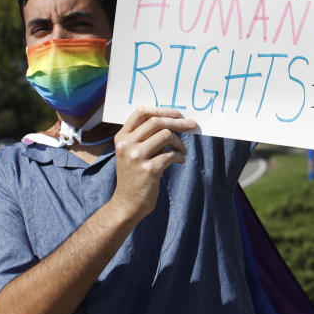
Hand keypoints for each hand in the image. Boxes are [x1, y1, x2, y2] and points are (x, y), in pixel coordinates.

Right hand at [110, 107, 196, 221]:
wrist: (127, 204)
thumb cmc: (134, 176)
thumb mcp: (131, 153)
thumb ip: (145, 138)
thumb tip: (173, 122)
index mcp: (121, 137)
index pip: (140, 113)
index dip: (161, 110)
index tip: (177, 113)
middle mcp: (127, 145)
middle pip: (156, 122)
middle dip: (177, 122)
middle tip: (192, 125)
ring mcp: (136, 157)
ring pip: (165, 135)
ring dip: (179, 142)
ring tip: (182, 151)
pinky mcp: (148, 170)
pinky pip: (171, 155)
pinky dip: (179, 156)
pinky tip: (180, 160)